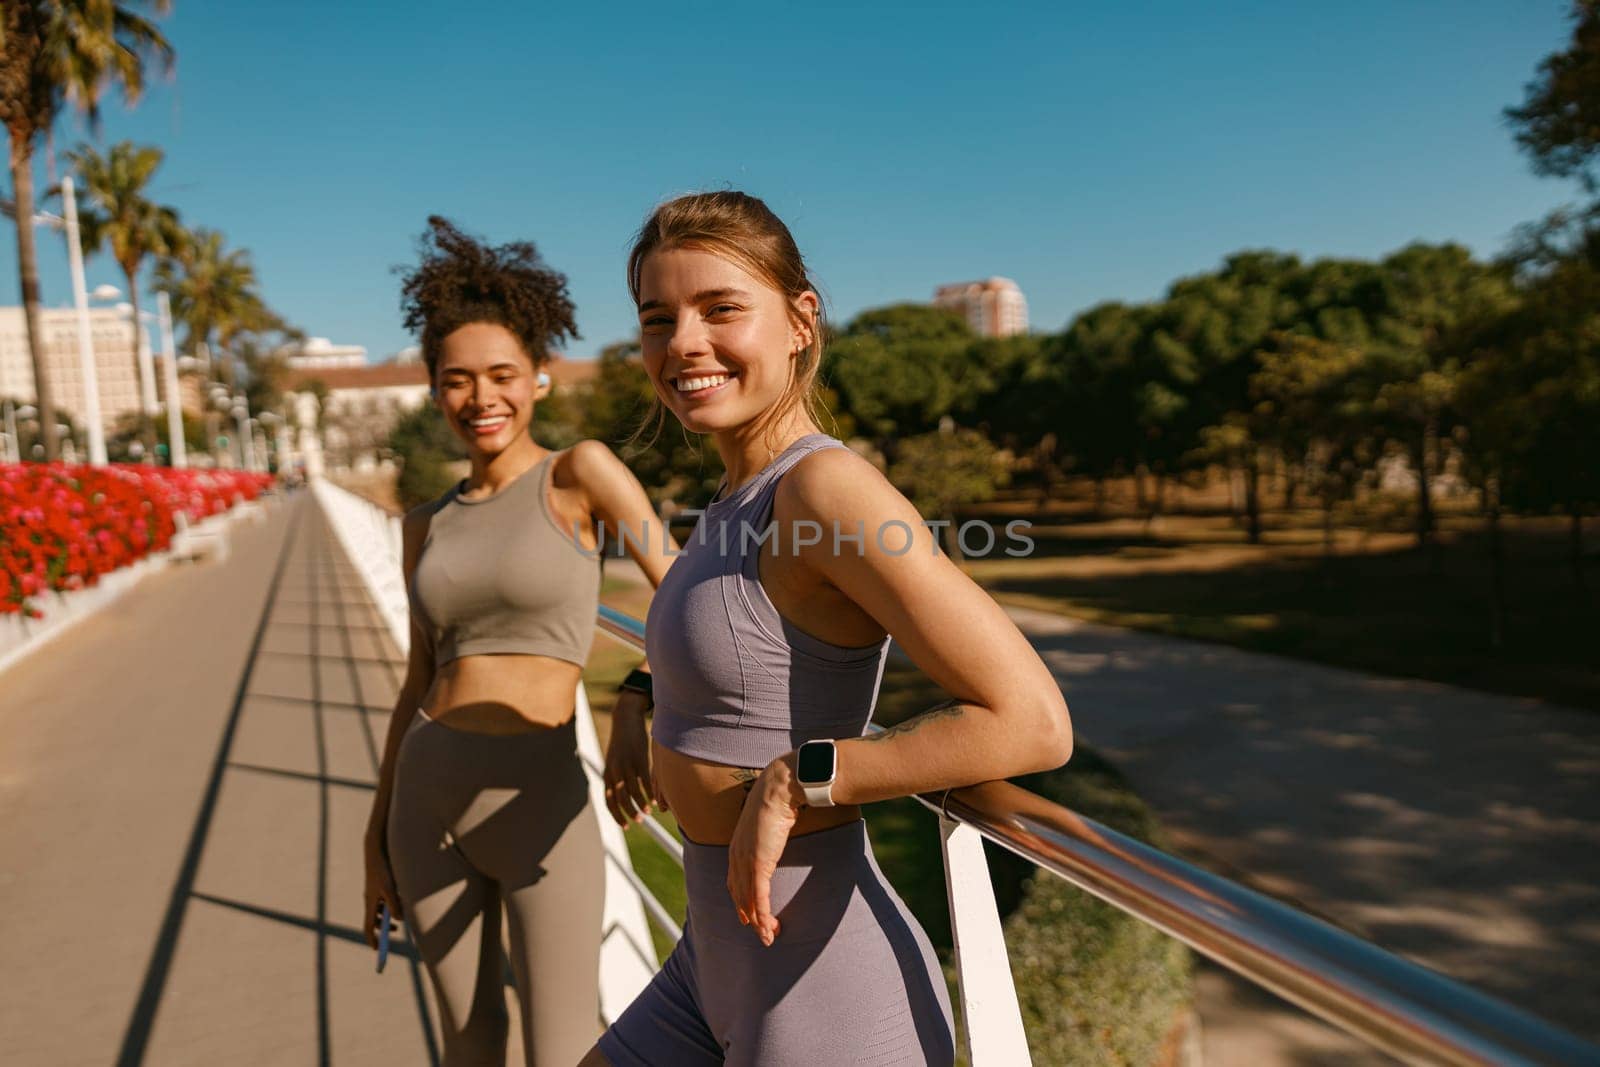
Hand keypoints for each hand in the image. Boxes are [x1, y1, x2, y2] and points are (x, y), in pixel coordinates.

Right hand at [363, 829, 401, 949]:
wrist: (376, 851)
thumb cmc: (382, 869)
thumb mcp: (390, 888)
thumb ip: (395, 904)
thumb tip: (399, 919)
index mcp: (370, 904)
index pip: (368, 927)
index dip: (372, 939)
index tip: (378, 950)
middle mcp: (370, 900)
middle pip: (374, 921)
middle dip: (383, 929)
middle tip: (394, 932)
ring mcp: (374, 893)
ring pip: (379, 911)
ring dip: (387, 918)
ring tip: (398, 920)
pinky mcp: (379, 885)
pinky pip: (383, 900)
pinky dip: (390, 905)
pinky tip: (400, 899)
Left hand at [603, 691, 663, 826]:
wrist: (625, 720)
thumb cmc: (622, 744)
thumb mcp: (615, 762)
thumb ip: (617, 778)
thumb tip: (622, 797)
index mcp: (607, 774)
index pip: (609, 802)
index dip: (616, 816)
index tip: (625, 826)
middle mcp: (614, 772)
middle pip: (620, 799)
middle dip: (629, 813)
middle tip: (639, 821)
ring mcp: (626, 766)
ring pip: (633, 792)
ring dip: (641, 804)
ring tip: (648, 811)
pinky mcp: (638, 759)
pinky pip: (644, 780)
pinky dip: (649, 791)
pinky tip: (655, 797)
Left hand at [726, 754, 803, 946]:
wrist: (779, 788)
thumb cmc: (779, 799)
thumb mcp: (770, 820)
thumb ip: (770, 831)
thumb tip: (780, 830)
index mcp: (737, 846)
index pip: (734, 881)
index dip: (740, 901)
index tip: (748, 917)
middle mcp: (736, 855)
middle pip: (738, 895)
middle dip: (749, 917)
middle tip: (762, 934)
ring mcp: (745, 860)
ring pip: (748, 901)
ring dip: (758, 922)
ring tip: (769, 937)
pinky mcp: (758, 864)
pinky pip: (758, 896)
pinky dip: (763, 915)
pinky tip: (769, 927)